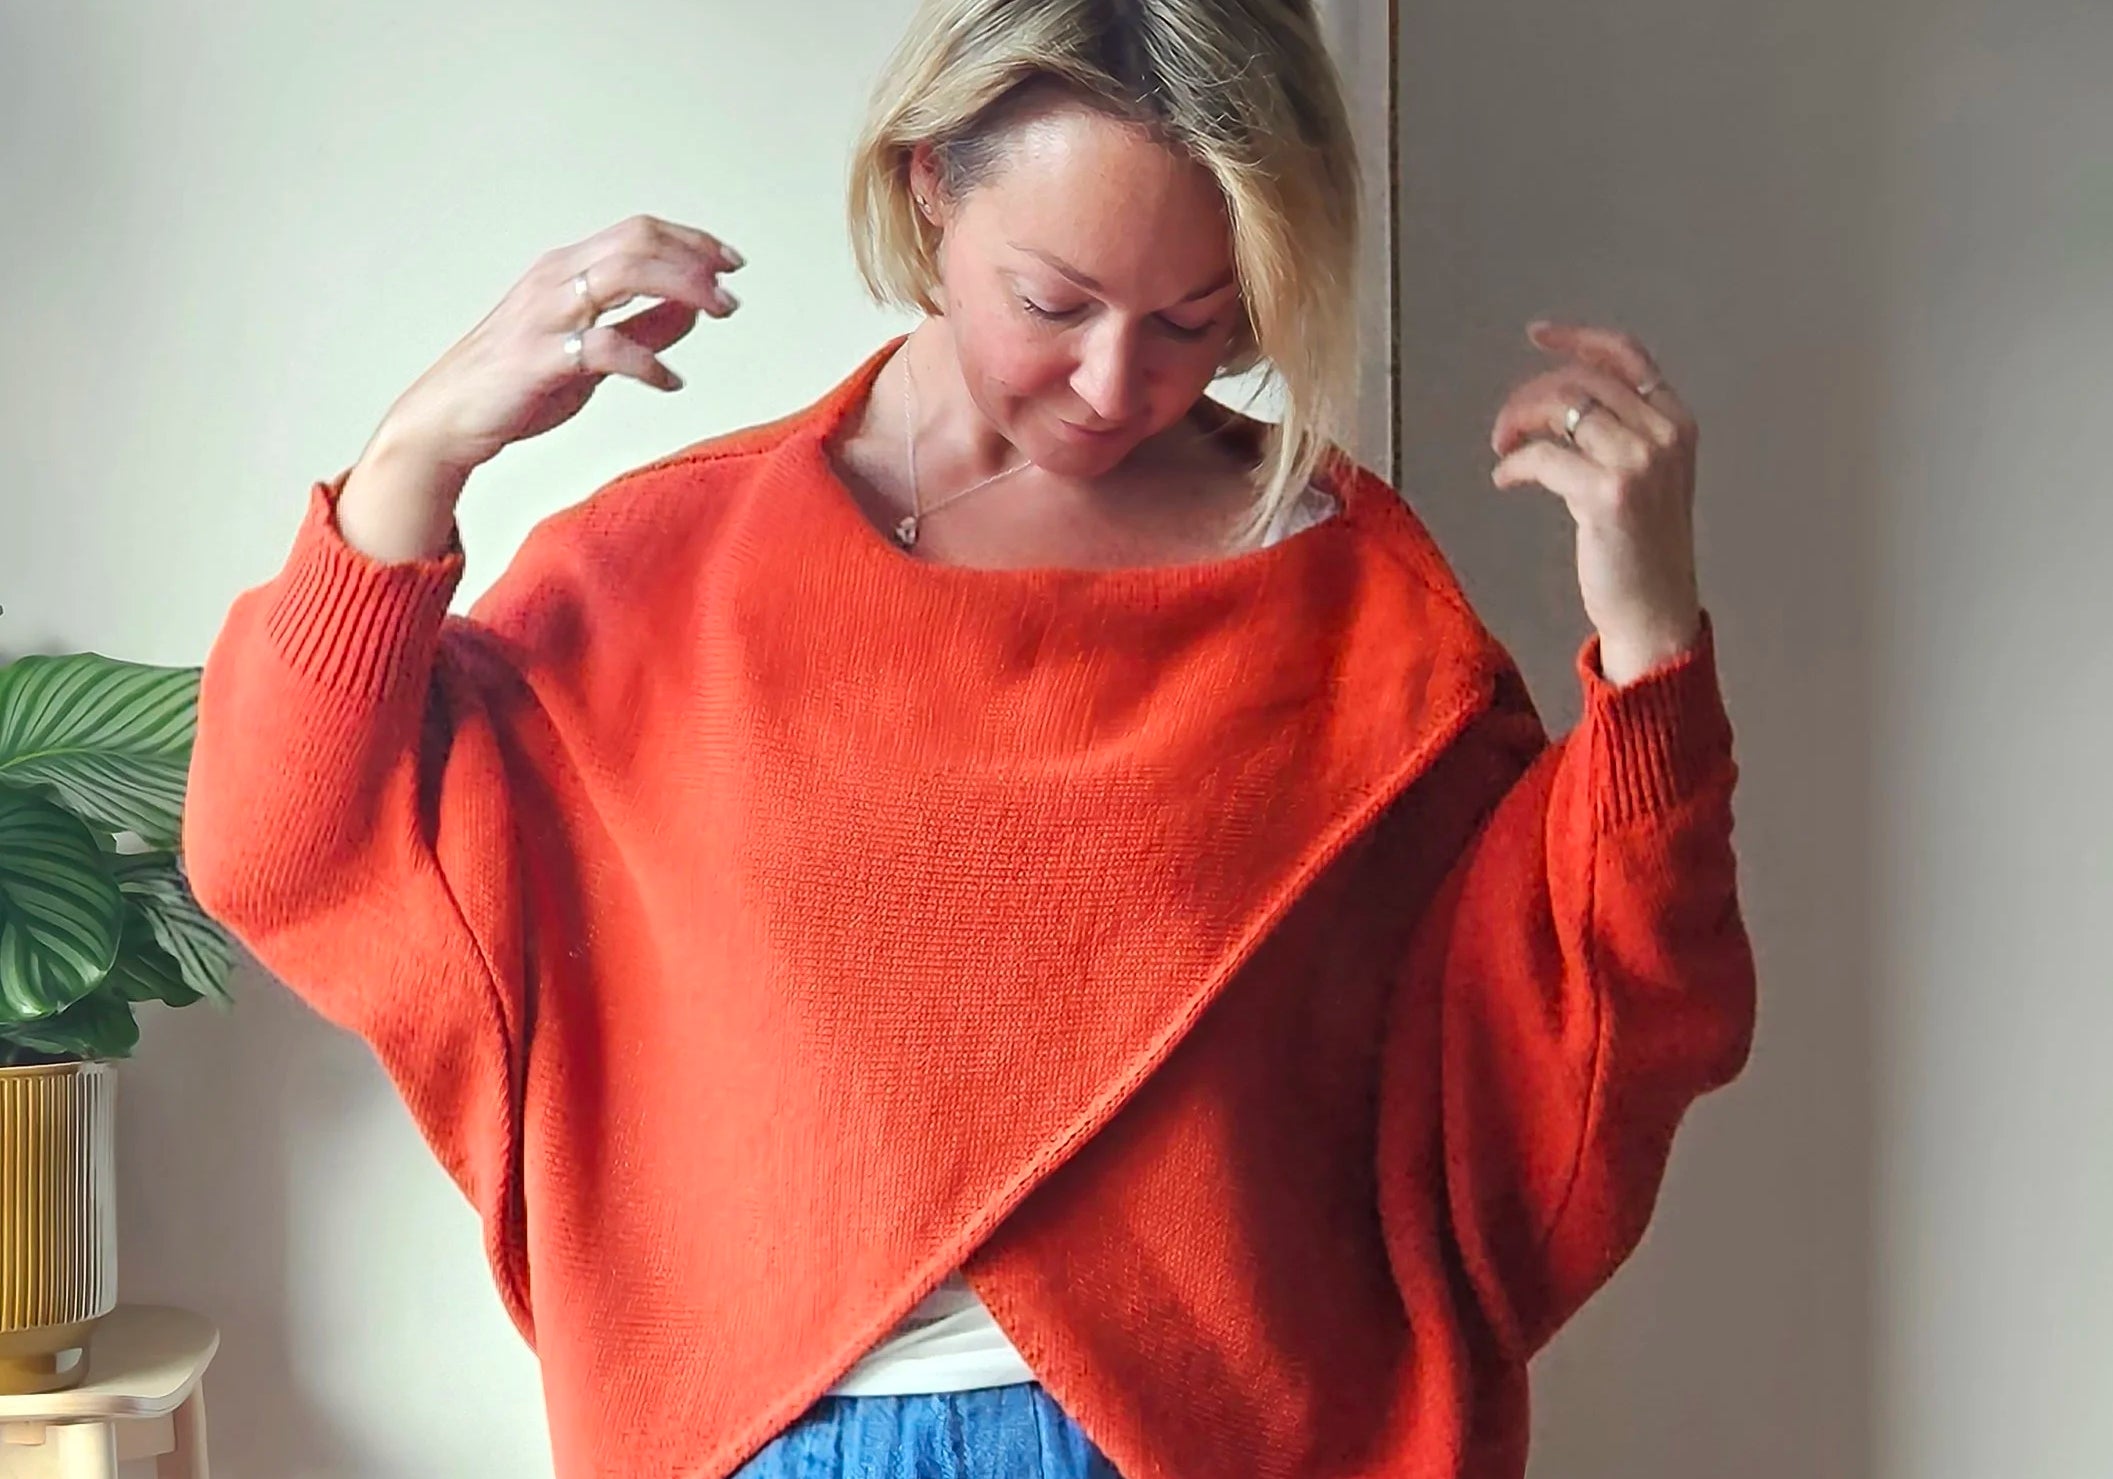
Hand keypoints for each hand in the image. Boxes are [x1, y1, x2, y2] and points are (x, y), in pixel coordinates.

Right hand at [338, 214, 743, 561]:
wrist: (448, 419)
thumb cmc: (517, 383)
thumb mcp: (592, 351)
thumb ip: (643, 328)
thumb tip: (694, 309)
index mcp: (566, 269)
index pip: (638, 232)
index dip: (690, 240)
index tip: (730, 261)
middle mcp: (555, 280)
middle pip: (638, 242)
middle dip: (695, 260)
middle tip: (732, 291)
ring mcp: (546, 314)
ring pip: (625, 274)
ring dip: (683, 289)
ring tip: (718, 313)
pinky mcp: (540, 356)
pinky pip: (606, 346)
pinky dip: (648, 362)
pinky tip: (670, 382)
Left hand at [1488, 319, 1703, 686]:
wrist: (1655, 609)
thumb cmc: (1642, 548)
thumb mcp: (1646, 476)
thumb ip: (1619, 432)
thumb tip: (1559, 402)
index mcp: (1677, 421)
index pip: (1627, 355)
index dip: (1578, 338)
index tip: (1538, 334)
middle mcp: (1664, 433)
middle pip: (1582, 379)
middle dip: (1530, 394)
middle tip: (1505, 426)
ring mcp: (1640, 461)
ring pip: (1560, 407)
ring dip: (1517, 422)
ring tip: (1502, 448)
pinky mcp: (1609, 493)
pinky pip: (1541, 456)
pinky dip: (1514, 464)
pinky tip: (1505, 479)